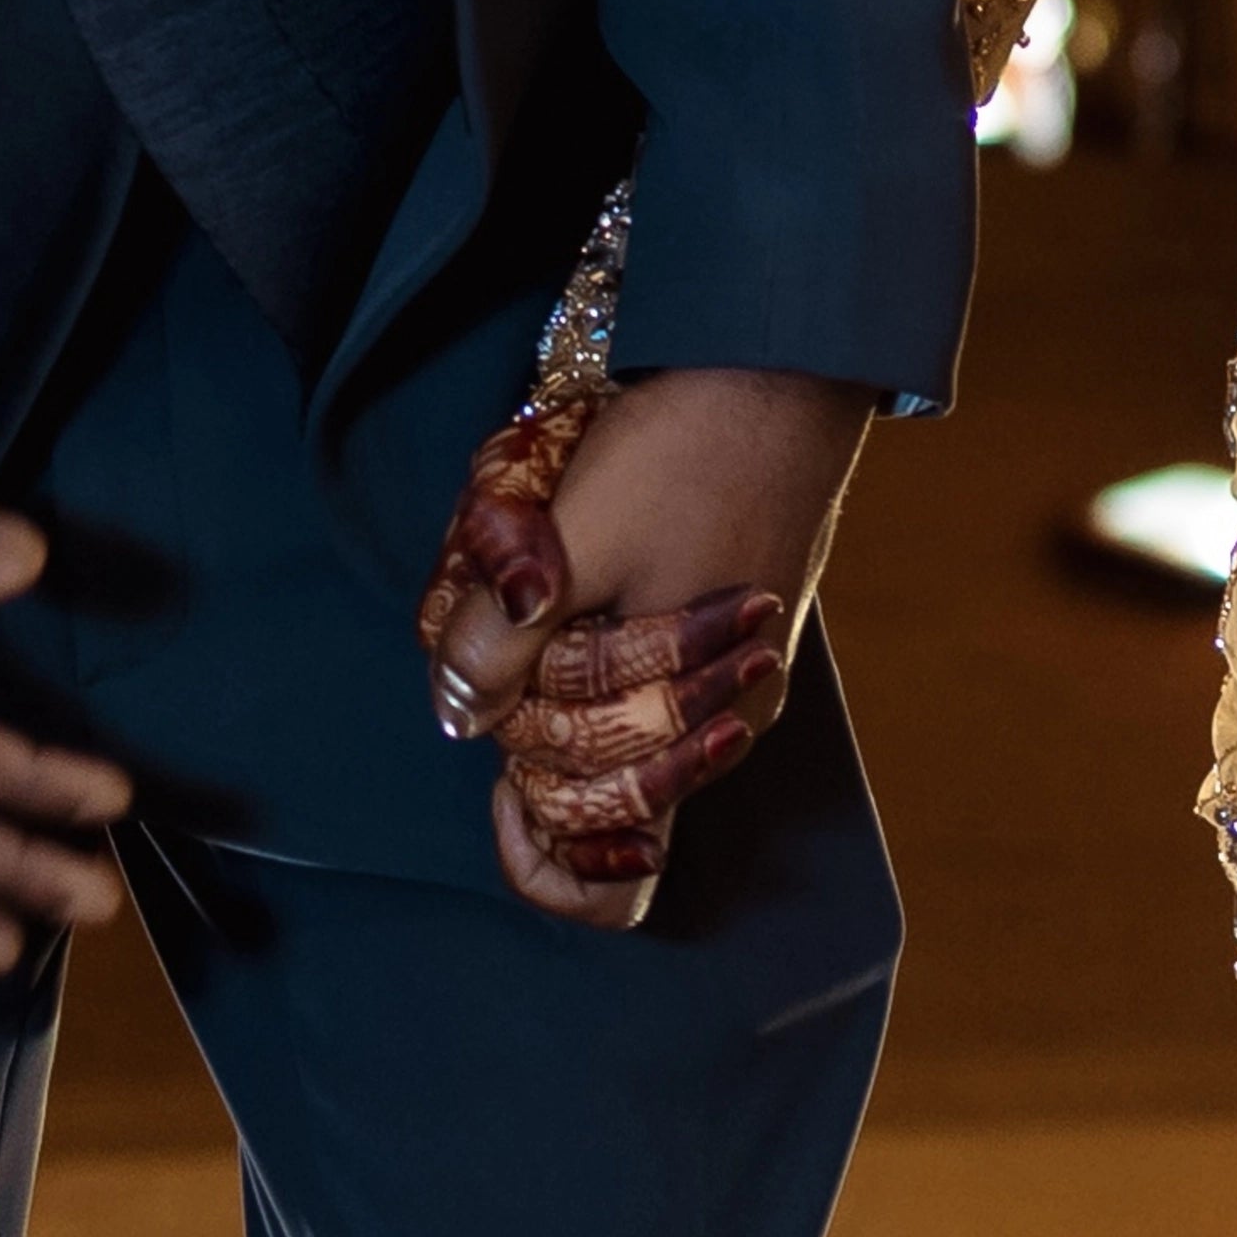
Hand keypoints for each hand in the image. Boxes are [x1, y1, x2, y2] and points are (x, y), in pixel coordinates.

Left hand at [417, 365, 868, 926]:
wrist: (778, 372)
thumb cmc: (680, 458)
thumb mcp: (566, 550)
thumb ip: (496, 648)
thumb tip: (459, 720)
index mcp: (687, 723)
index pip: (612, 864)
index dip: (545, 856)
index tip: (499, 797)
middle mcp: (717, 722)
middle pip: (584, 778)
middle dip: (520, 712)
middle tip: (511, 607)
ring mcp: (728, 678)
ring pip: (598, 719)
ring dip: (543, 665)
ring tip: (532, 572)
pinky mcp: (726, 629)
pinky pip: (631, 674)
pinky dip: (576, 640)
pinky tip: (556, 579)